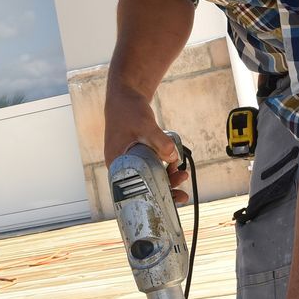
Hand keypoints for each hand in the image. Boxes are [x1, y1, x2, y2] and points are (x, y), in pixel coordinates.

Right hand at [103, 83, 188, 201]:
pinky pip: (152, 165)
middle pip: (143, 186)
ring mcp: (129, 159)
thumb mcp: (145, 125)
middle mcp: (122, 165)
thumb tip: (173, 158)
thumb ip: (160, 142)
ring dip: (167, 177)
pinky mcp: (137, 153)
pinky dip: (163, 166)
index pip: (132, 190)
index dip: (150, 199)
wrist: (125, 94)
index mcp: (117, 164)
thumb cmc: (128, 109)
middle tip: (182, 194)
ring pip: (149, 176)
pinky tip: (174, 162)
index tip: (167, 204)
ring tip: (182, 173)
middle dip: (164, 190)